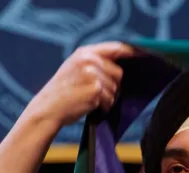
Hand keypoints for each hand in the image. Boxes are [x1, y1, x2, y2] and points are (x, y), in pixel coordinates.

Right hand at [24, 41, 138, 127]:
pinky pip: (110, 99)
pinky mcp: (95, 90)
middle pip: (118, 72)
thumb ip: (94, 61)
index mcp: (84, 52)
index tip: (140, 56)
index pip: (115, 48)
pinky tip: (90, 105)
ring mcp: (92, 74)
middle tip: (96, 92)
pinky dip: (104, 106)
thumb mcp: (74, 68)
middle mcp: (89, 60)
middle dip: (112, 85)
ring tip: (89, 99)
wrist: (48, 108)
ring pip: (115, 88)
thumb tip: (121, 64)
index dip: (130, 52)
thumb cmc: (63, 91)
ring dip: (107, 98)